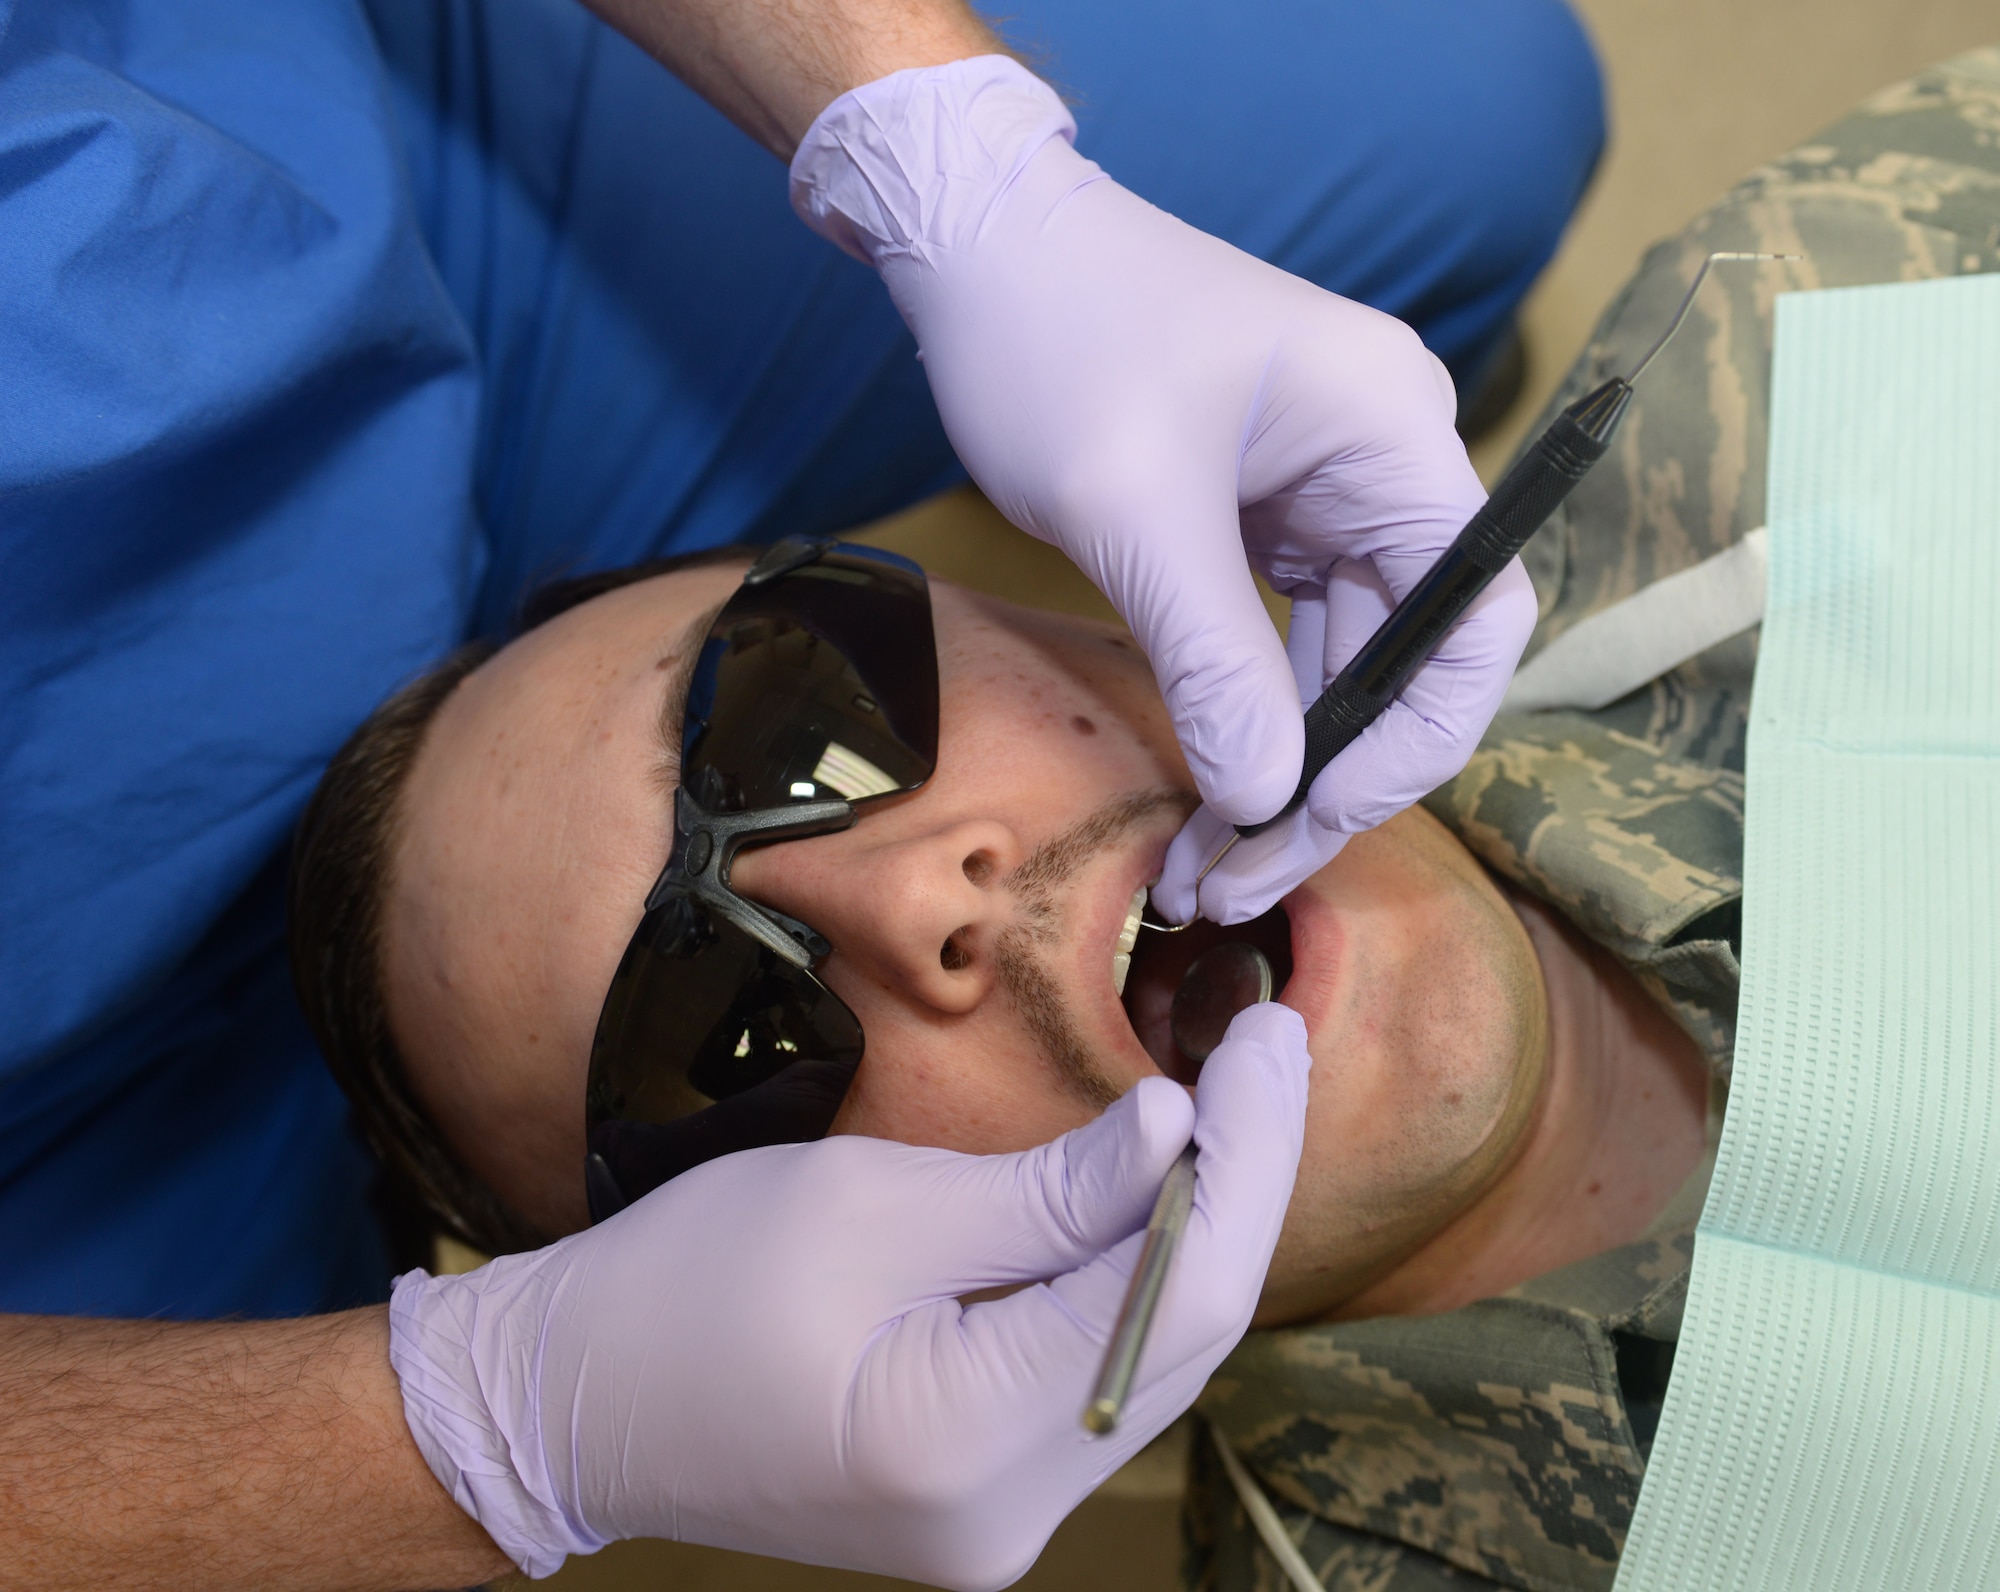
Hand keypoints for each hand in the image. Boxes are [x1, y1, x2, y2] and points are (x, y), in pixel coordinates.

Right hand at [388, 1004, 1307, 1588]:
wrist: (573, 1403)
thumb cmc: (687, 1286)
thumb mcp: (865, 1203)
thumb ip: (1041, 1188)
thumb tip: (1179, 1129)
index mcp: (968, 1441)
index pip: (1180, 1292)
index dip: (1247, 1156)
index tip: (1271, 1041)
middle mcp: (1008, 1514)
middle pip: (1183, 1333)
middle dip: (1237, 1184)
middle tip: (1264, 1051)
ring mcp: (998, 1520)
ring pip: (1148, 1356)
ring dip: (1192, 1229)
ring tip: (1224, 1108)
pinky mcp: (980, 1495)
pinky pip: (1093, 1376)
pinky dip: (1128, 1280)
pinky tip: (1144, 1195)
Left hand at [790, 56, 1534, 923]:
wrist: (983, 246)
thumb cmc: (1055, 336)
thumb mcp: (1131, 509)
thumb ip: (1212, 658)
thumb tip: (1267, 798)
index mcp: (1394, 431)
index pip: (1473, 619)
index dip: (1415, 740)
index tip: (1315, 820)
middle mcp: (1389, 460)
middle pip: (1413, 657)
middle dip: (1330, 780)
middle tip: (1237, 880)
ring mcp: (1336, 486)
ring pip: (1351, 660)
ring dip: (1287, 764)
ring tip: (1212, 867)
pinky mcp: (1277, 510)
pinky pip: (1296, 634)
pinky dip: (1256, 712)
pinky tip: (1216, 788)